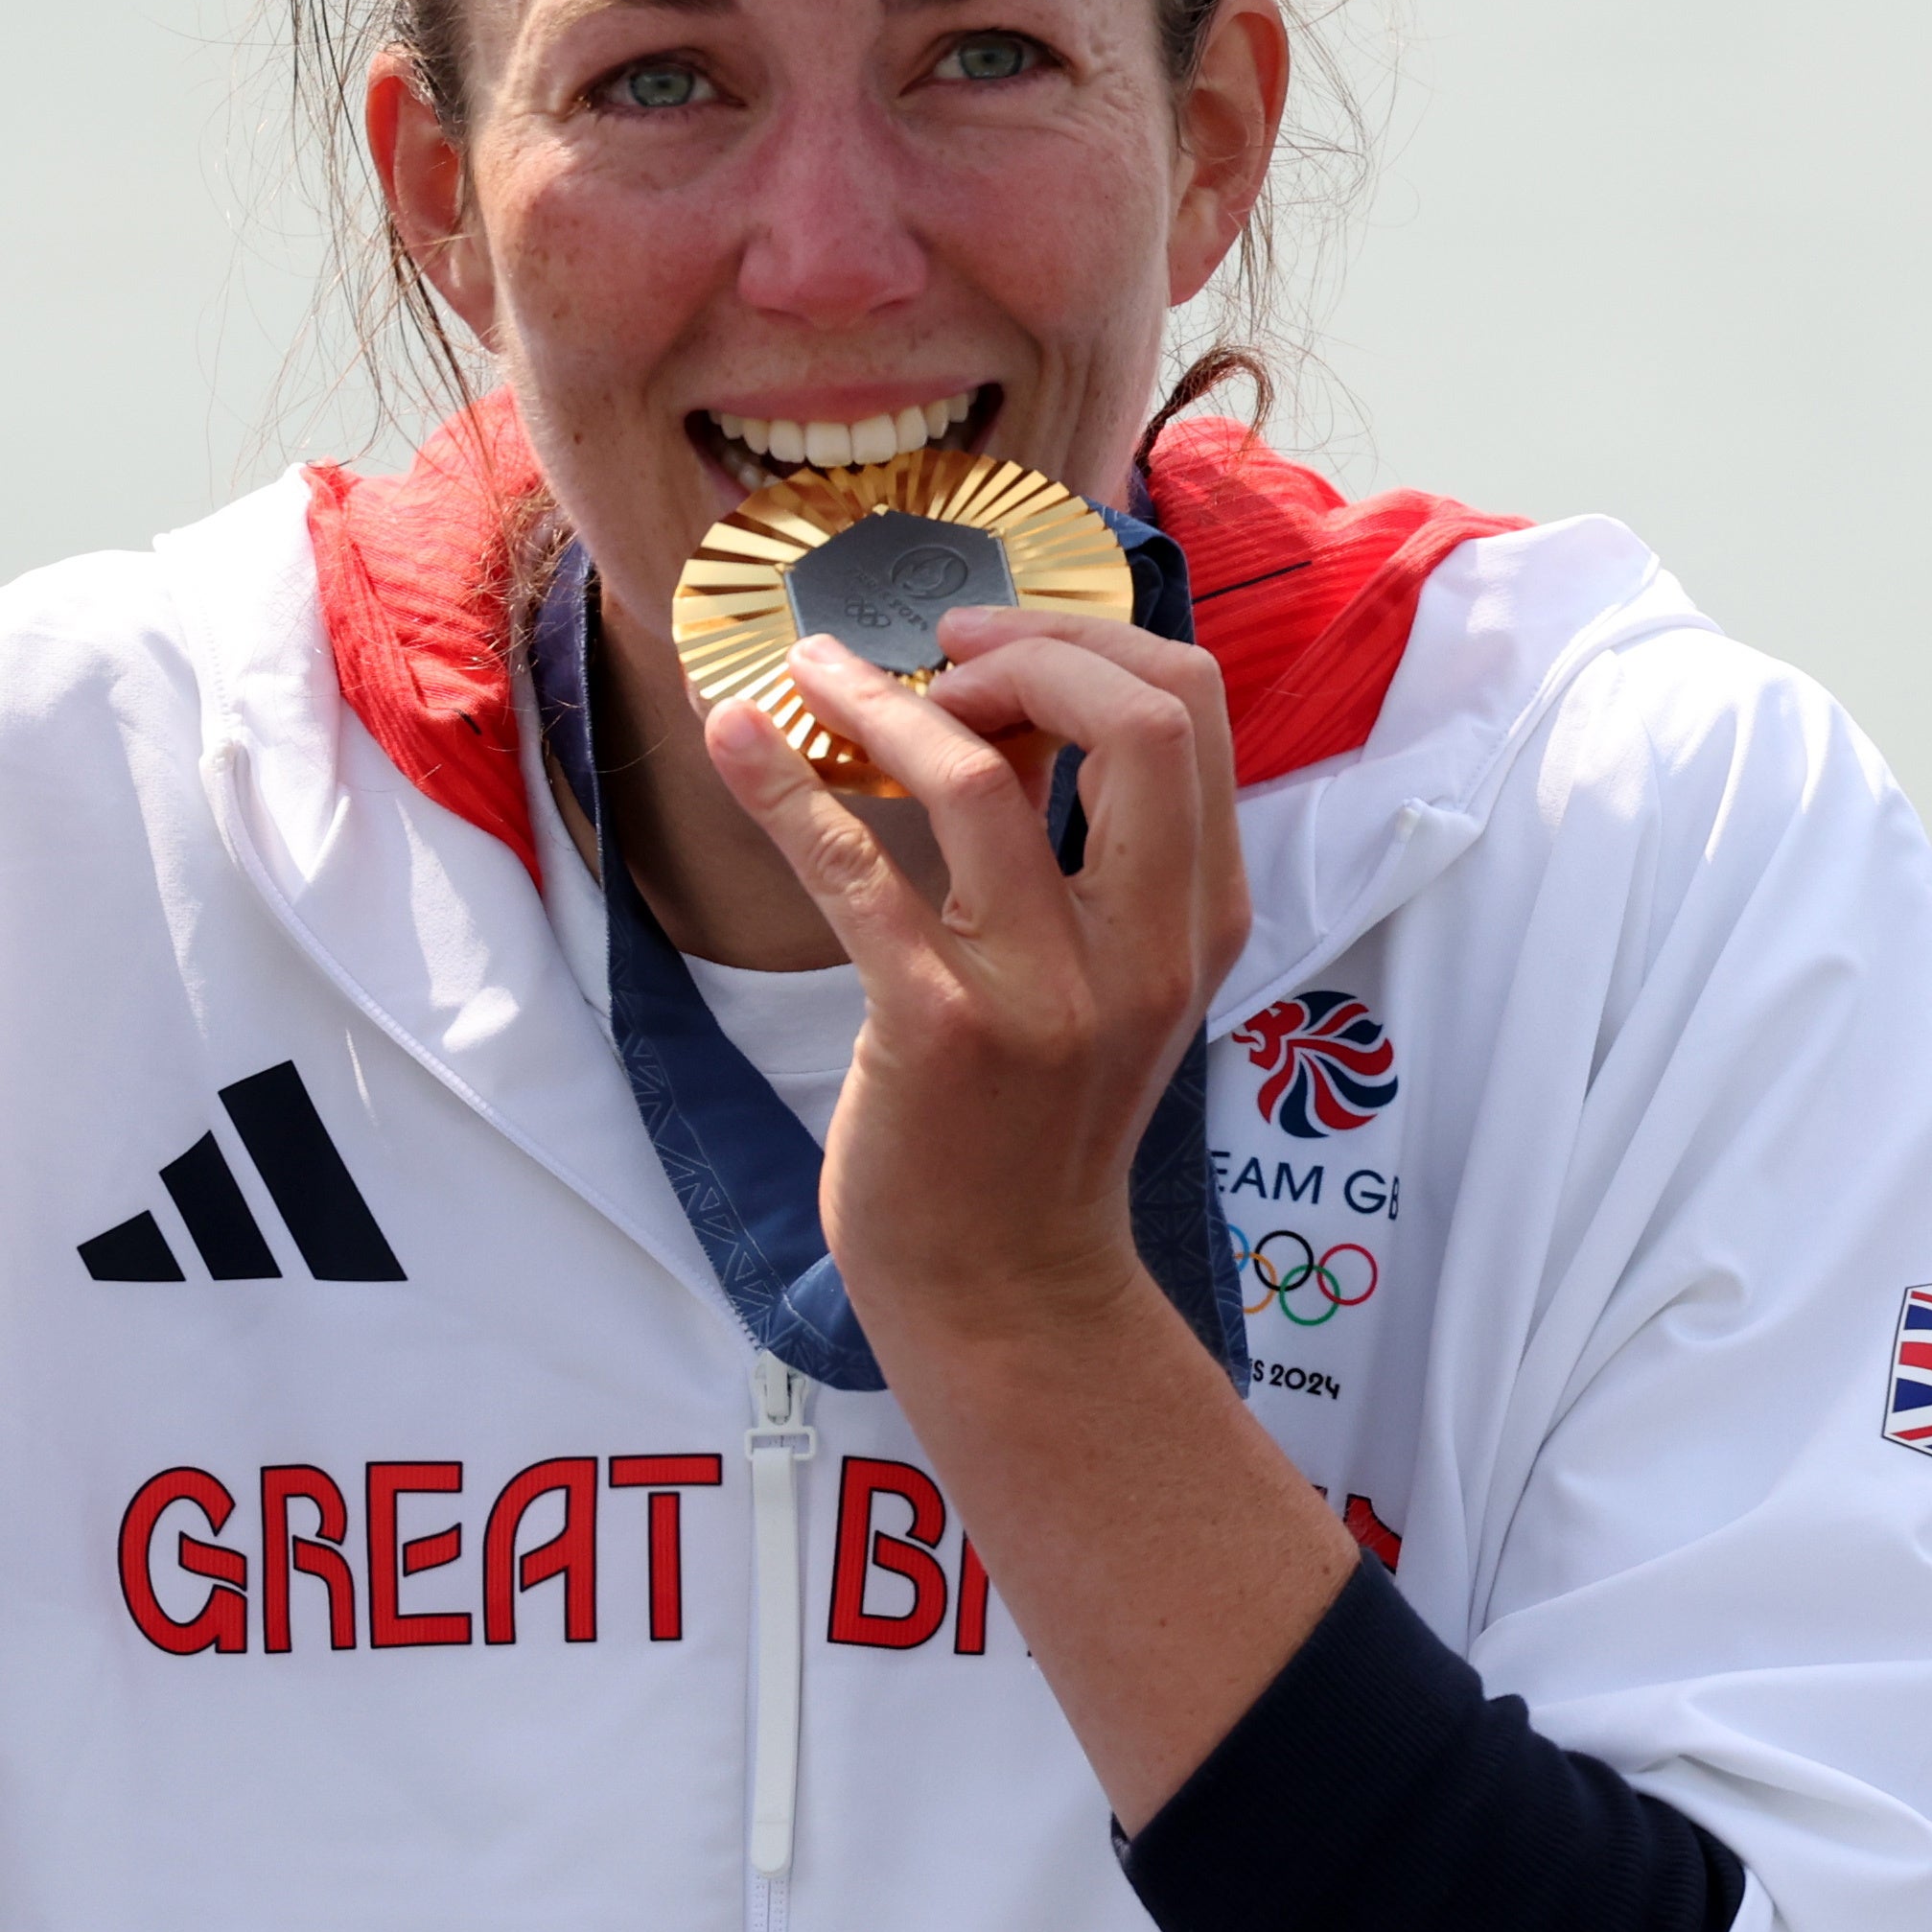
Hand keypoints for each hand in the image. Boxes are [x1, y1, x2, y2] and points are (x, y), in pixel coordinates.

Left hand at [712, 604, 1348, 1828]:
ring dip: (880, 700)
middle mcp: (1142, 946)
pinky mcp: (939, 1032)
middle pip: (1134, 715)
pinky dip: (785, 790)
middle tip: (929, 652)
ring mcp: (1046, 992)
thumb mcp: (1111, 978)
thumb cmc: (1034, 1122)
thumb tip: (1008, 694)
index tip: (992, 644)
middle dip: (1024, 645)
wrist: (1005, 1294)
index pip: (1194, 707)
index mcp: (1198, 917)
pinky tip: (734, 743)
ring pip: (981, 779)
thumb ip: (1090, 852)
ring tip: (810, 672)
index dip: (1090, 638)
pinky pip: (858, 873)